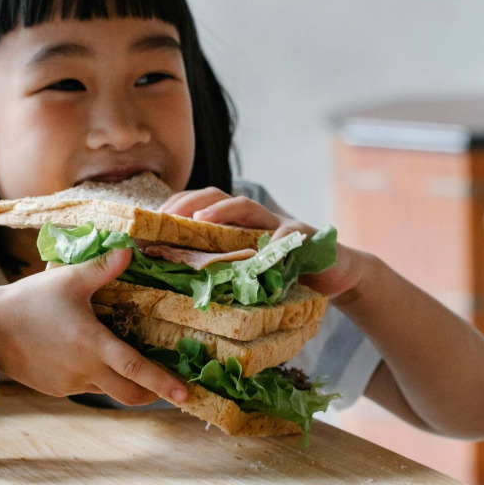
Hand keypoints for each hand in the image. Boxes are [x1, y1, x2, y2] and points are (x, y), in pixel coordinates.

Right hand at [0, 249, 187, 405]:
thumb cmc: (30, 300)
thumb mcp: (68, 279)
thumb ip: (103, 268)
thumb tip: (131, 251)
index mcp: (92, 344)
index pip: (135, 369)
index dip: (162, 382)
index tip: (184, 393)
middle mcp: (84, 370)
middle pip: (128, 394)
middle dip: (151, 394)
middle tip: (167, 387)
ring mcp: (70, 383)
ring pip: (107, 391)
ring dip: (121, 382)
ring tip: (125, 363)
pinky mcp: (57, 389)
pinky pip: (86, 387)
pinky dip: (96, 378)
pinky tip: (88, 357)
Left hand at [159, 186, 367, 299]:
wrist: (334, 273)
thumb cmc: (284, 276)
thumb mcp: (246, 274)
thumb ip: (221, 273)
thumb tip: (174, 288)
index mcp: (235, 225)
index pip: (199, 206)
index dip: (174, 209)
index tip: (149, 221)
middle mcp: (253, 219)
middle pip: (217, 197)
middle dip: (189, 202)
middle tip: (167, 216)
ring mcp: (278, 223)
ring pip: (247, 207)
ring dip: (222, 210)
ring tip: (201, 221)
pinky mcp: (304, 236)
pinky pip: (287, 237)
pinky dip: (275, 244)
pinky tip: (264, 252)